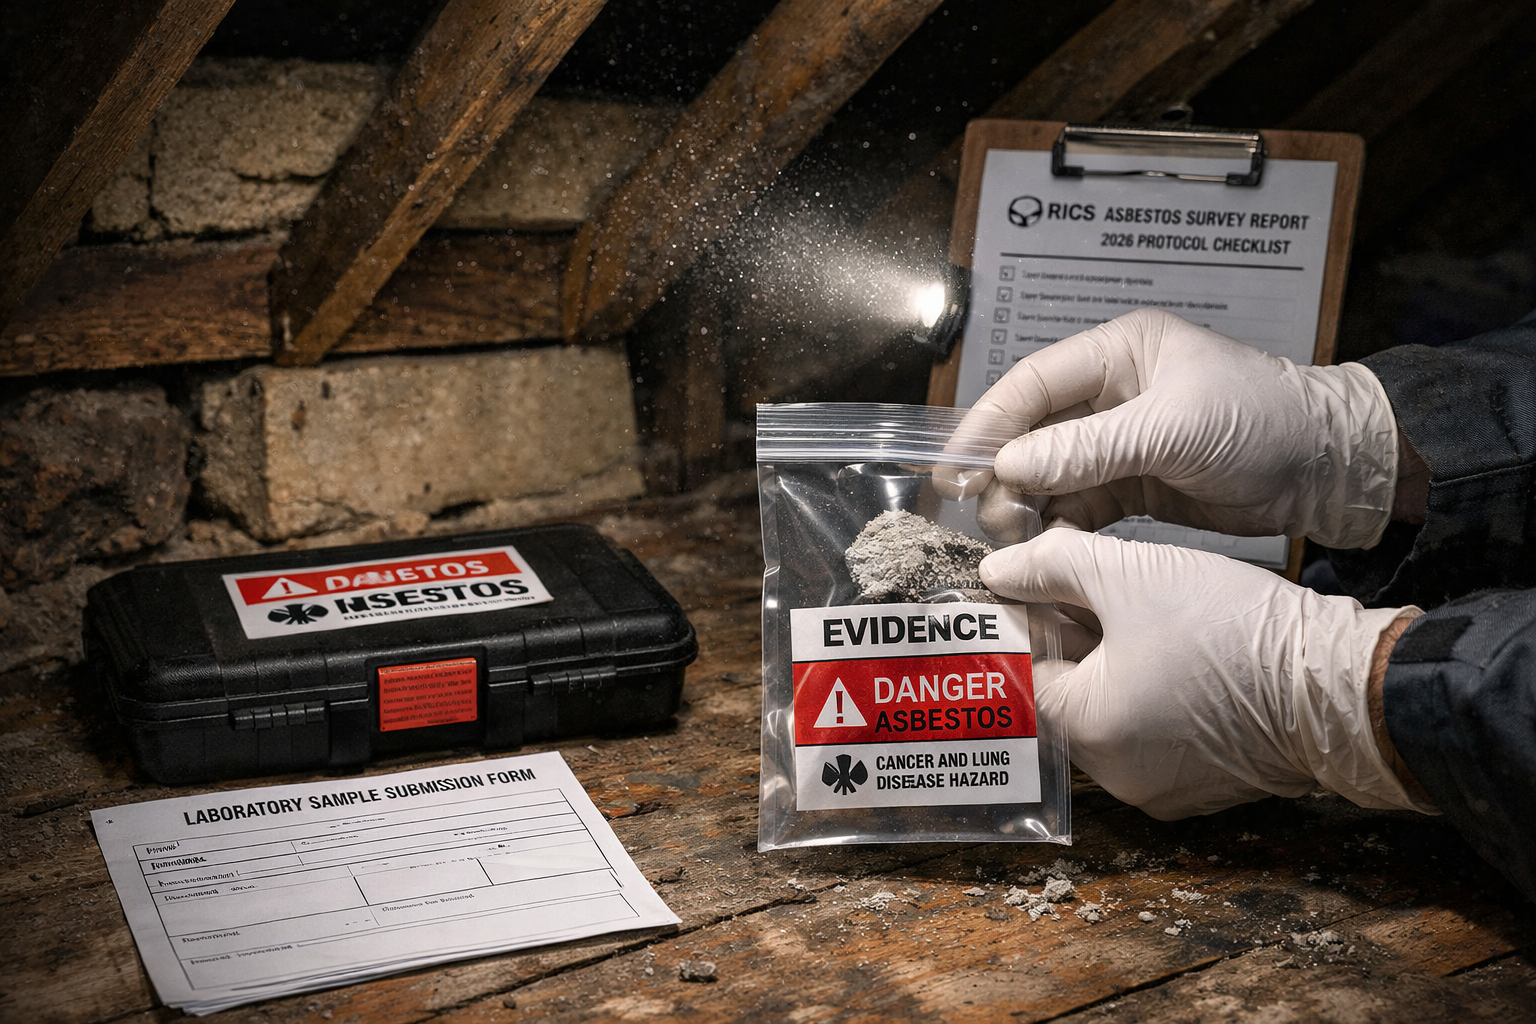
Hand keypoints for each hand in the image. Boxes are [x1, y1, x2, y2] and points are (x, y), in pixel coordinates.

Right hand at [939, 307, 1399, 548]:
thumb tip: (1013, 466)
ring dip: (1027, 503)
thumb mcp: (1173, 429)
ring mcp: (1122, 441)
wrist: (1328, 468)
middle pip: (1034, 431)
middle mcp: (1113, 393)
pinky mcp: (1135, 484)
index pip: (1033, 383)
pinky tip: (1042, 545)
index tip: (957, 464)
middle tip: (982, 511)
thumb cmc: (1265, 422)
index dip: (989, 423)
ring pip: (1051, 473)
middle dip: (1004, 471)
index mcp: (1120, 353)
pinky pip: (1080, 504)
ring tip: (1010, 535)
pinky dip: (1059, 524)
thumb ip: (1089, 448)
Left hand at [980, 529, 1428, 818]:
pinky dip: (1150, 693)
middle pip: (1064, 695)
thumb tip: (999, 570)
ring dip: (1109, 663)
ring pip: (1108, 713)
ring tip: (1135, 609)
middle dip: (1068, 638)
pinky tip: (1173, 649)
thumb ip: (1053, 566)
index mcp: (1085, 730)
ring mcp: (1159, 787)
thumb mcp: (1130, 574)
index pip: (1023, 671)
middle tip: (1087, 586)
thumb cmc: (1229, 627)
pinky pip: (1151, 734)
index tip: (1032, 582)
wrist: (1337, 680)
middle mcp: (1113, 775)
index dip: (1024, 619)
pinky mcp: (1201, 785)